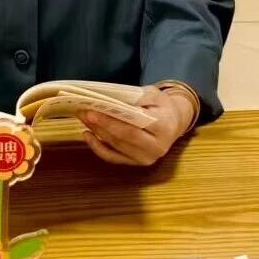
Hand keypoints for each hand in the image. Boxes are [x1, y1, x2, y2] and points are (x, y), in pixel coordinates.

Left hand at [79, 86, 195, 165]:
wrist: (174, 123)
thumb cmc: (162, 107)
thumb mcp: (156, 95)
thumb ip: (138, 97)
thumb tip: (113, 100)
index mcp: (164, 127)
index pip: (134, 126)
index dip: (112, 120)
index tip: (94, 109)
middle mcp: (157, 147)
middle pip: (123, 138)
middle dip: (102, 125)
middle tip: (85, 113)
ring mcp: (146, 158)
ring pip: (116, 147)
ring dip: (98, 132)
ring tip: (84, 118)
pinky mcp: (136, 163)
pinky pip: (114, 157)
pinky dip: (98, 147)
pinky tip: (88, 134)